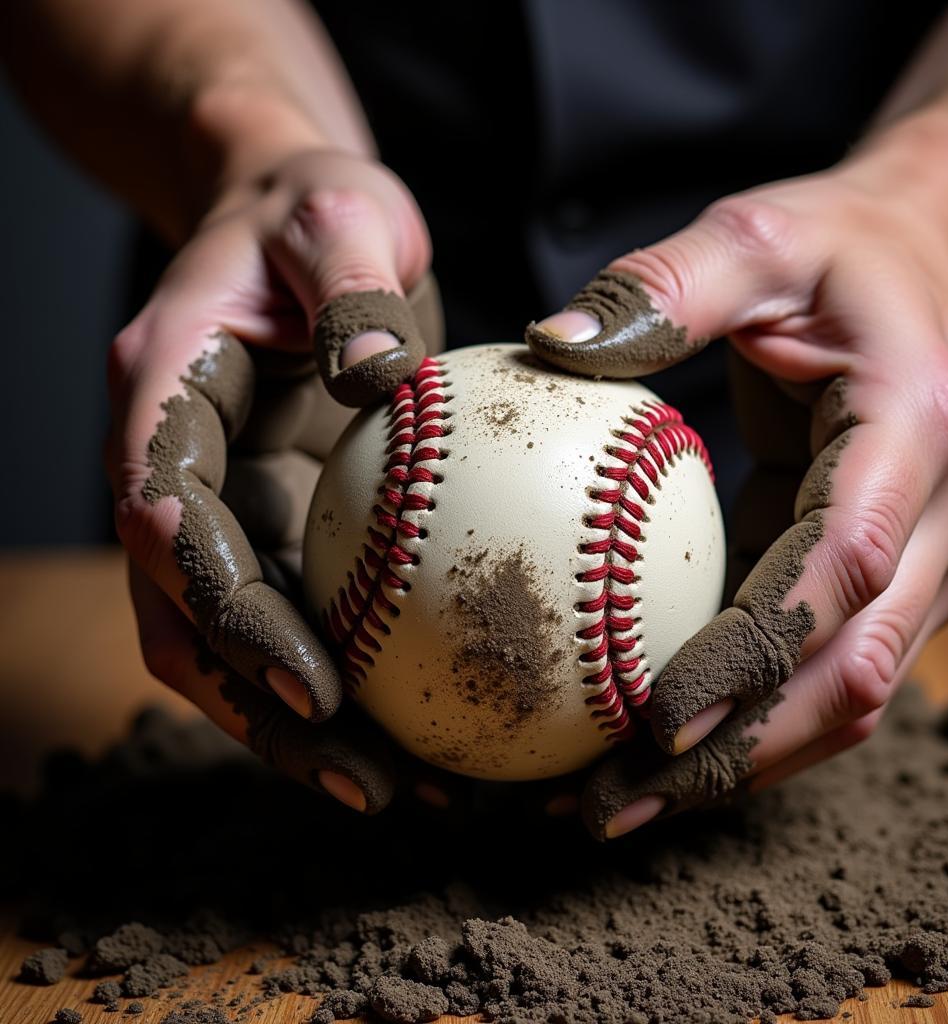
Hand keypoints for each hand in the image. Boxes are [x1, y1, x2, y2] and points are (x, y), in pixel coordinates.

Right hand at [106, 148, 441, 812]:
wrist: (295, 218)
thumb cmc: (312, 207)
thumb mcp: (339, 211)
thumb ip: (350, 283)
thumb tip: (380, 379)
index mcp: (164, 396)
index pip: (170, 526)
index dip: (229, 614)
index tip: (313, 686)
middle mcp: (177, 467)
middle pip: (193, 622)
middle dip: (267, 715)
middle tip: (370, 785)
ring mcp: (225, 504)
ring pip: (238, 643)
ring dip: (307, 728)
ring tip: (409, 788)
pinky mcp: (280, 520)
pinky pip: (305, 614)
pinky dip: (353, 678)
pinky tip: (430, 718)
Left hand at [526, 121, 947, 838]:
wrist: (932, 257)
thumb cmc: (842, 245)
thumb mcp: (753, 238)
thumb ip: (661, 288)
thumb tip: (544, 344)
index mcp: (914, 431)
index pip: (840, 570)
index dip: (754, 656)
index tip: (654, 718)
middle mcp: (942, 513)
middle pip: (848, 671)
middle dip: (734, 751)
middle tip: (610, 802)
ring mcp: (927, 556)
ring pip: (845, 694)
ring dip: (739, 760)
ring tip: (618, 801)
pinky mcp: (887, 573)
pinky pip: (823, 665)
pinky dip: (749, 716)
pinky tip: (661, 740)